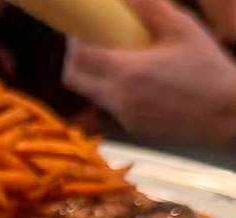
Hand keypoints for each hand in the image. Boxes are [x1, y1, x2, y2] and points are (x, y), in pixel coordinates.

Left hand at [63, 0, 235, 145]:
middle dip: (74, 58)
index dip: (73, 39)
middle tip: (86, 40)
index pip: (80, 56)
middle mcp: (119, 99)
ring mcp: (123, 117)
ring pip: (90, 94)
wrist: (225, 113)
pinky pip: (109, 106)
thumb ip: (151, 8)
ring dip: (92, 74)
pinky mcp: (132, 128)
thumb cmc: (208, 69)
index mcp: (128, 73)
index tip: (80, 25)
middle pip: (74, 80)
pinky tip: (132, 76)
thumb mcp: (182, 28)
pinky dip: (110, 89)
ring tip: (112, 55)